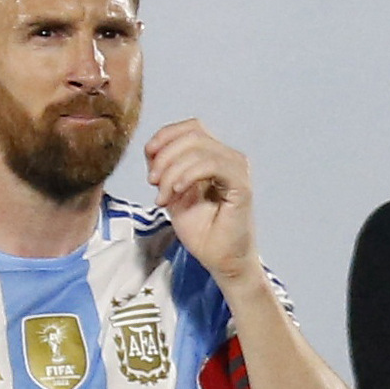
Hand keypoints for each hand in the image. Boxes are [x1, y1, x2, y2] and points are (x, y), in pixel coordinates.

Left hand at [143, 119, 257, 284]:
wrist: (221, 260)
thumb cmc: (202, 230)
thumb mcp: (174, 193)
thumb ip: (166, 169)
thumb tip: (152, 148)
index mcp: (216, 156)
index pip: (191, 128)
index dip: (166, 135)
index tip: (148, 157)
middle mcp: (230, 157)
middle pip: (192, 135)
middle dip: (164, 156)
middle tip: (153, 183)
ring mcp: (238, 169)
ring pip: (198, 148)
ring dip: (172, 171)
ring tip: (164, 198)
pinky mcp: (242, 184)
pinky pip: (211, 164)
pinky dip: (188, 175)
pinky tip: (178, 192)